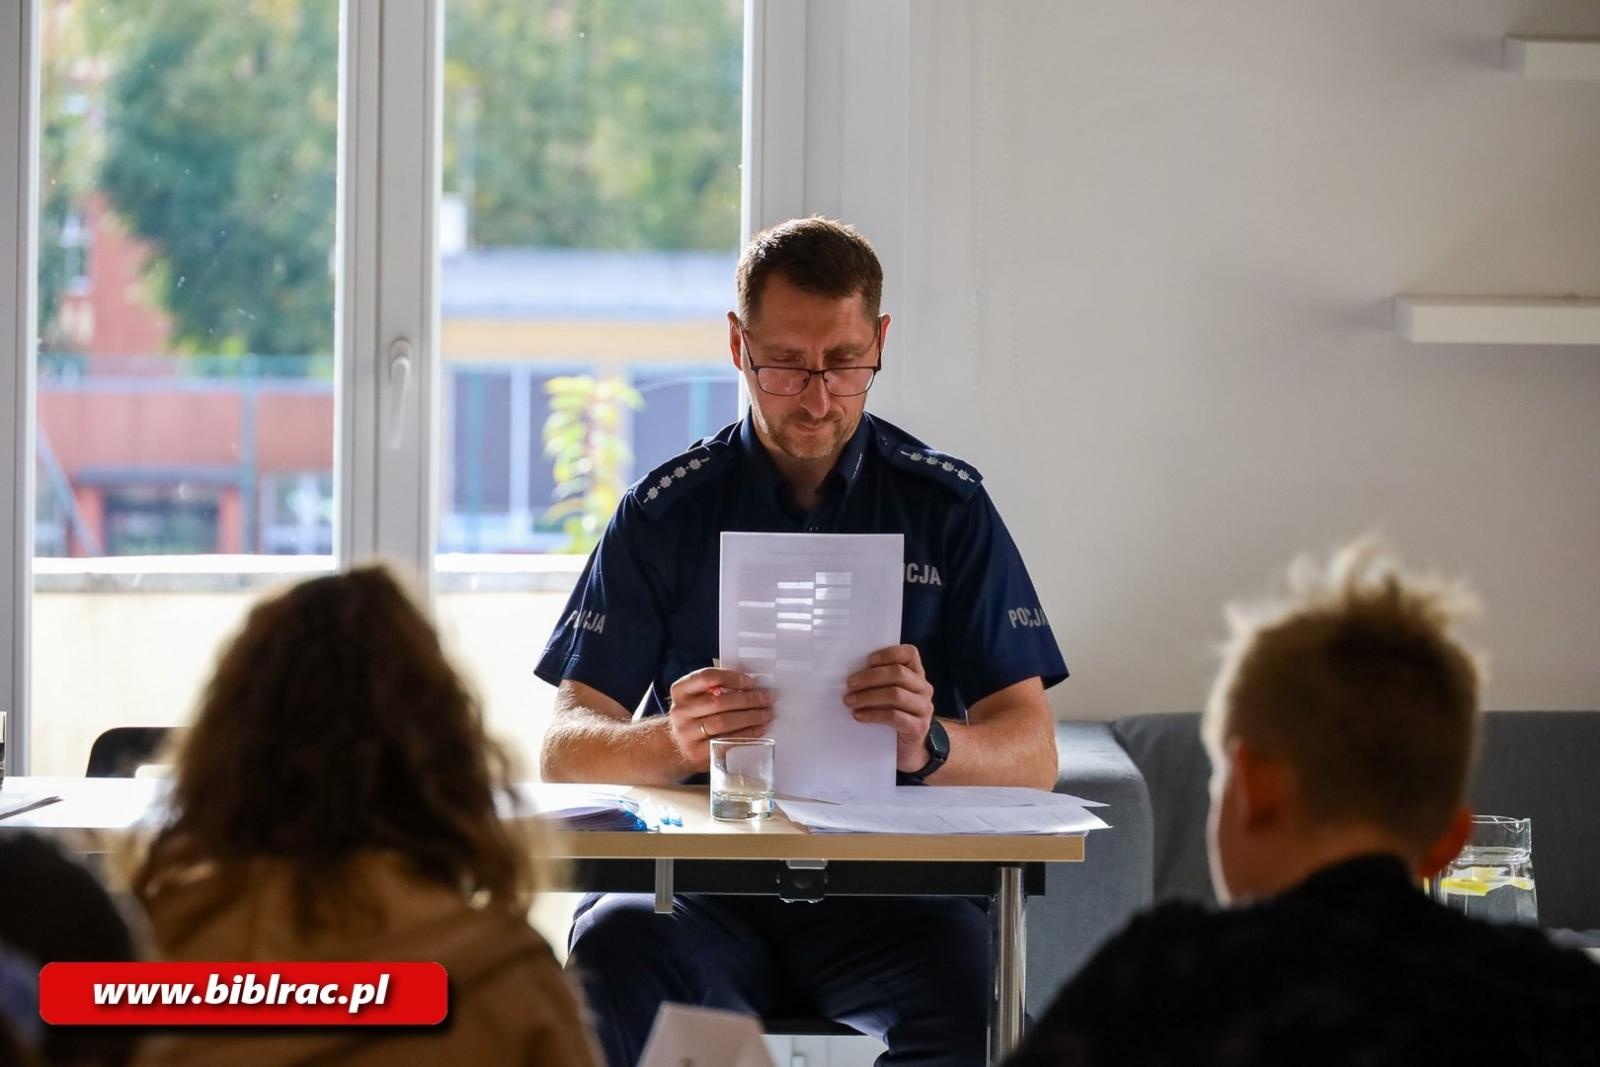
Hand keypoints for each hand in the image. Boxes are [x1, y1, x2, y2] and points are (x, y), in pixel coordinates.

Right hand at [667, 667, 773, 770]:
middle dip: (747, 699)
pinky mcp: (697, 753)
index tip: (749, 682)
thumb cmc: (695, 716)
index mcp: (680, 691)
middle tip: (766, 698)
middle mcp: (681, 711)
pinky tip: (759, 729)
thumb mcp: (696, 697)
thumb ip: (717, 689)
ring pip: (723, 722)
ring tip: (766, 714)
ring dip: (749, 717)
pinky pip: (726, 742)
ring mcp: (687, 734)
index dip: (730, 678)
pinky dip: (746, 734)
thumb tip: (752, 686)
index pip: (706, 677)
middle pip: (718, 702)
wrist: (676, 746)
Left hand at [844, 644, 935, 772]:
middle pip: (899, 673)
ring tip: (849, 701)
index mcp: (917, 675)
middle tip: (849, 684)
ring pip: (895, 694)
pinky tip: (858, 715)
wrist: (908, 750)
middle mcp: (924, 689)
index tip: (867, 661)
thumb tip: (852, 674)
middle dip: (870, 677)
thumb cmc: (892, 717)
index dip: (888, 654)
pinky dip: (873, 714)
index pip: (909, 654)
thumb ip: (880, 681)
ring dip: (868, 696)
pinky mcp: (919, 727)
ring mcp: (924, 708)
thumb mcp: (888, 695)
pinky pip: (894, 716)